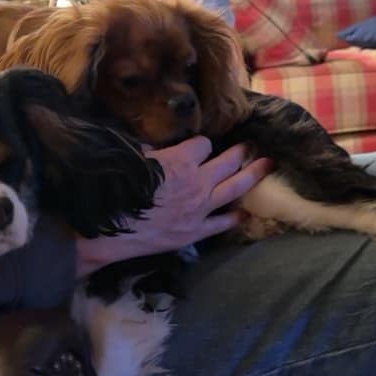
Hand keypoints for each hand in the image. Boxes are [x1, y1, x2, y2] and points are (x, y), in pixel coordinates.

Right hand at [75, 135, 271, 277]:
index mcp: (180, 161)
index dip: (200, 144)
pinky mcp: (196, 231)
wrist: (110, 231)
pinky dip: (234, 217)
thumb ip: (151, 152)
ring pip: (235, 187)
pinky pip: (223, 223)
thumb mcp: (132, 161)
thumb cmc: (117, 191)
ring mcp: (200, 208)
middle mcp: (197, 182)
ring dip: (253, 174)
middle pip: (228, 161)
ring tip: (266, 165)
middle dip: (240, 152)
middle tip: (249, 147)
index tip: (197, 147)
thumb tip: (157, 149)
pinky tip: (242, 213)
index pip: (202, 144)